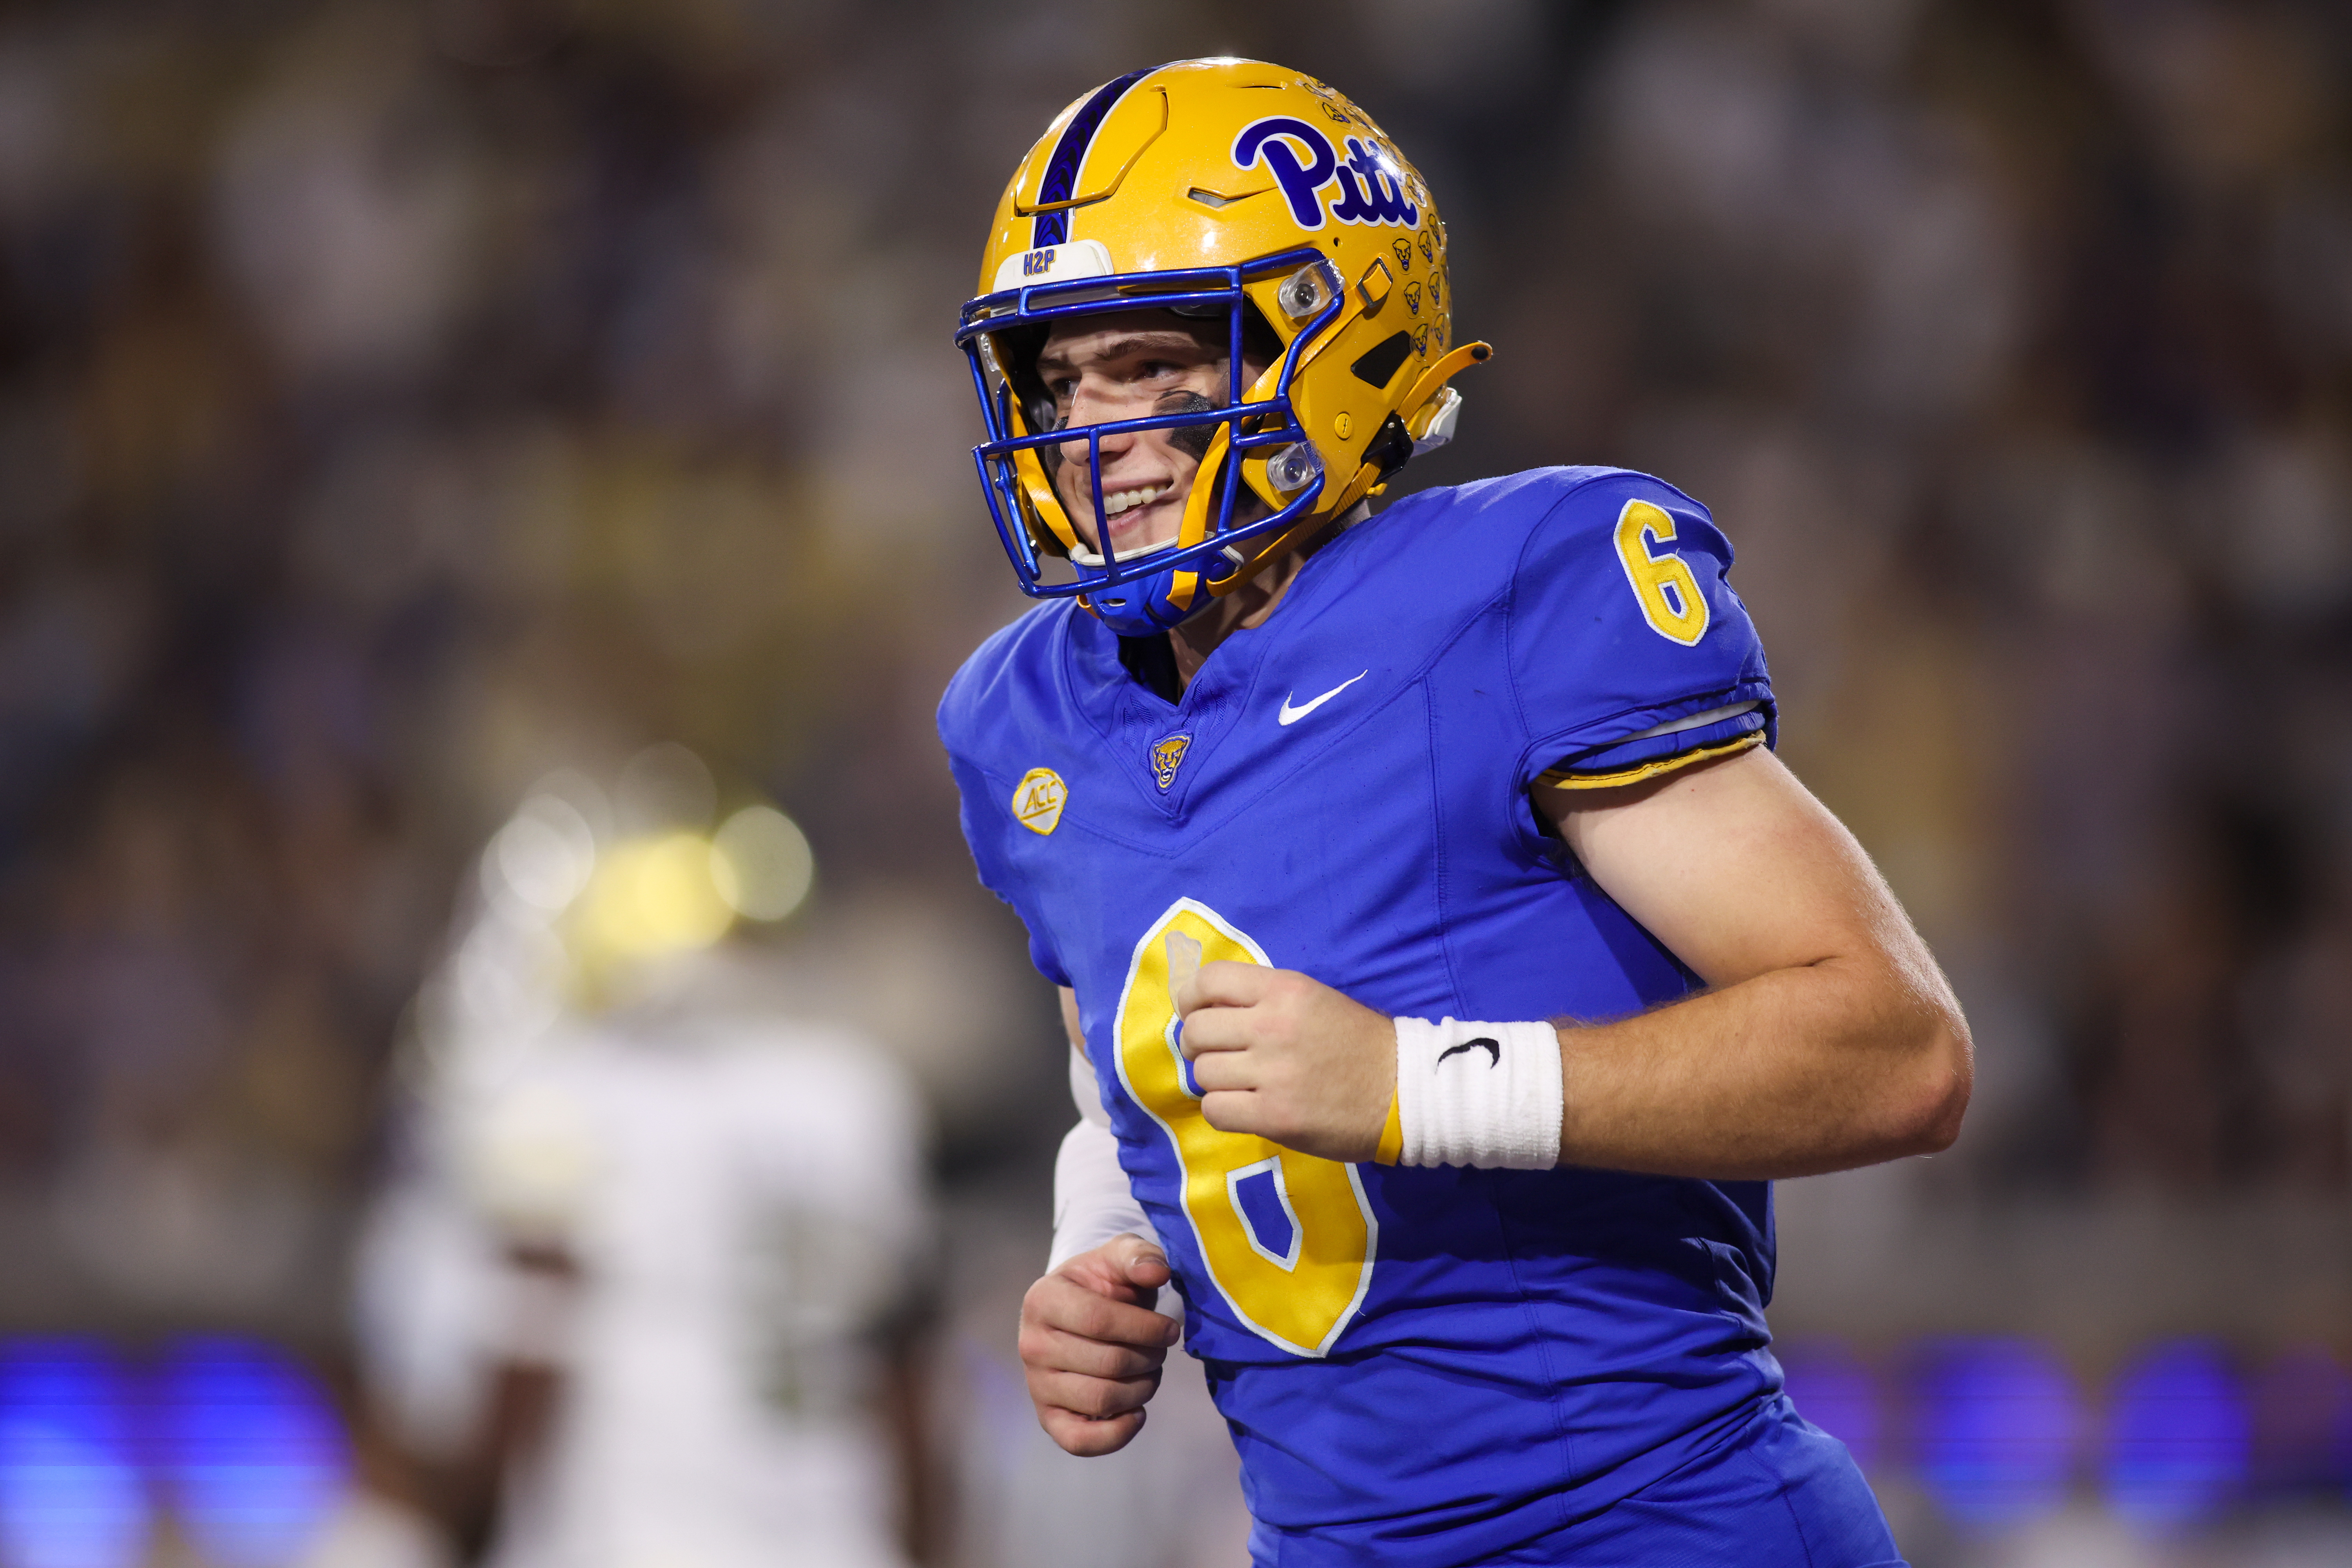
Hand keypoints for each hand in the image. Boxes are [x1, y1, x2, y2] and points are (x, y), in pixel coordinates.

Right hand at [1017, 1233, 1180, 1455]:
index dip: (1144, 1328)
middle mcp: (1031, 1345)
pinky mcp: (1049, 1418)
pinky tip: (1137, 1412)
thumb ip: (1139, 1256)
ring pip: (1101, 1400)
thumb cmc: (1104, 1284)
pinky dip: (1117, 1434)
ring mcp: (1037, 1385)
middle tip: (1160, 1349)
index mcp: (1042, 1299)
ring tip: (1149, 1372)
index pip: (1098, 1321)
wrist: (1082, 1311)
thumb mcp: (1119, 1257)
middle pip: (1106, 1363)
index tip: (1170, 1329)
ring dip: (1141, 1389)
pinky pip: (1080, 1442)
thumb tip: (1157, 1272)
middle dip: (1148, 1358)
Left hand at [1174, 962, 1394, 1161]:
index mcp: (1285, 990)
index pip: (1209, 981)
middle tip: (1217, 1055)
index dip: (1191, 999)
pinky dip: (1223, 1111)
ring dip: (1215, 1081)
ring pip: (1203, 1073)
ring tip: (1240, 1084)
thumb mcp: (1313, 1000)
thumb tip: (1206, 1008)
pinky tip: (1245, 1108)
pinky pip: (1215, 1110)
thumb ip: (1263, 999)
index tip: (1197, 1013)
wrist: (1405, 1090)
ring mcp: (1273, 1073)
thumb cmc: (1357, 1044)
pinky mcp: (1275, 1116)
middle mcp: (1273, 1025)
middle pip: (1196, 1030)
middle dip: (1197, 1045)